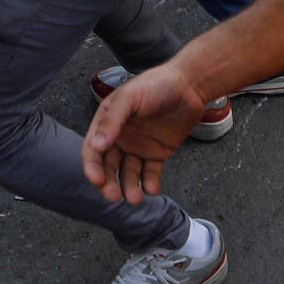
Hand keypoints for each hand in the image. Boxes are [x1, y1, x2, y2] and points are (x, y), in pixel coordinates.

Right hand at [81, 61, 213, 204]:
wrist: (190, 86)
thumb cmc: (157, 84)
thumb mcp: (130, 97)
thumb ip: (112, 121)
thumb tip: (96, 145)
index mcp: (107, 122)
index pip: (93, 150)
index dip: (92, 167)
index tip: (97, 180)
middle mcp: (120, 137)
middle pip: (108, 166)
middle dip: (108, 183)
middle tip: (114, 196)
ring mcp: (139, 146)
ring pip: (128, 174)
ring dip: (129, 187)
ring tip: (136, 198)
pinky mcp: (157, 154)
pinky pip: (150, 174)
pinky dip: (149, 184)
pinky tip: (152, 189)